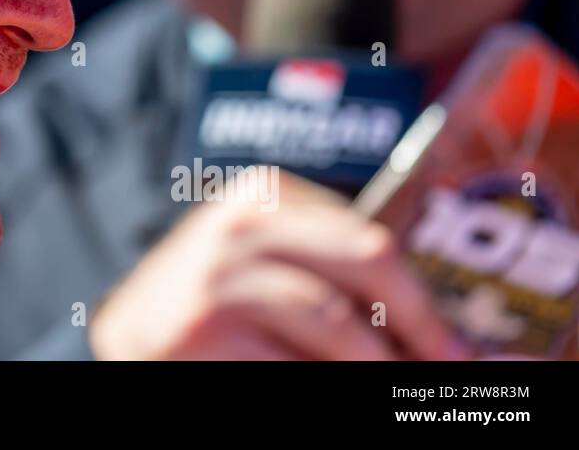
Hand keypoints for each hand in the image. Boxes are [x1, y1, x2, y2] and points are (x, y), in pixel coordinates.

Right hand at [89, 172, 466, 359]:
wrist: (128, 337)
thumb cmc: (211, 305)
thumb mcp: (263, 262)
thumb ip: (329, 268)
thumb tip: (432, 320)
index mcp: (263, 193)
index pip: (369, 237)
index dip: (421, 295)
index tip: (450, 340)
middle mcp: (241, 223)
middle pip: (368, 260)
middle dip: (420, 321)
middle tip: (448, 364)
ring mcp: (219, 275)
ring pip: (337, 321)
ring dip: (377, 364)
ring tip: (391, 383)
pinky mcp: (204, 329)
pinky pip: (293, 366)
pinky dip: (325, 382)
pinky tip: (327, 384)